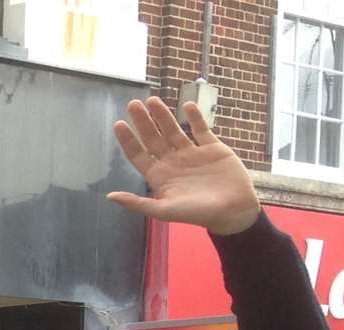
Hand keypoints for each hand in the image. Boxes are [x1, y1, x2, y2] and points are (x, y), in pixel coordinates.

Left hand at [109, 97, 259, 234]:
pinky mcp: (213, 149)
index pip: (138, 154)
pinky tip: (187, 105)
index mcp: (159, 176)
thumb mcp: (163, 210)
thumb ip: (137, 203)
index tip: (119, 124)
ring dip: (163, 116)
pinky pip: (202, 130)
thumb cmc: (197, 214)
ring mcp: (193, 154)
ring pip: (174, 131)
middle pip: (153, 138)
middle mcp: (173, 162)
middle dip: (143, 122)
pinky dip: (195, 118)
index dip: (128, 140)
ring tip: (153, 100)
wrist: (233, 211)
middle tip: (133, 104)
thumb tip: (109, 196)